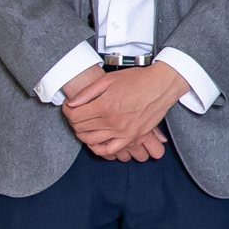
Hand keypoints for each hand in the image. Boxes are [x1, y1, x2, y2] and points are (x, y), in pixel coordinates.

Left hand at [61, 61, 185, 158]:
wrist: (162, 86)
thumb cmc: (138, 80)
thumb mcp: (109, 79)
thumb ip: (88, 92)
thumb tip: (72, 103)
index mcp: (104, 105)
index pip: (74, 116)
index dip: (67, 111)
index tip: (69, 107)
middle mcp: (112, 121)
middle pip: (81, 129)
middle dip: (74, 121)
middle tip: (77, 114)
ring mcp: (122, 131)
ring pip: (91, 141)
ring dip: (83, 134)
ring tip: (85, 125)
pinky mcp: (131, 137)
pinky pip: (110, 150)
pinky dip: (99, 148)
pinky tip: (97, 140)